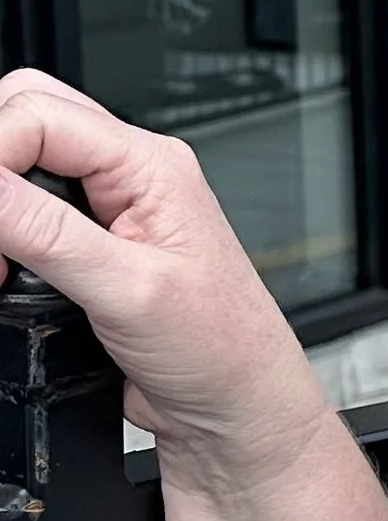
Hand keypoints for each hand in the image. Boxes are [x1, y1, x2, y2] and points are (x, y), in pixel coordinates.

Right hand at [0, 69, 332, 486]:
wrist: (232, 406)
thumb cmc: (220, 349)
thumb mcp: (126, 290)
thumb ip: (46, 232)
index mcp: (151, 165)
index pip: (37, 114)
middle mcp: (128, 175)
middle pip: (24, 119)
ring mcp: (106, 208)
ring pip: (18, 164)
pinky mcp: (85, 245)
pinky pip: (23, 213)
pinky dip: (0, 237)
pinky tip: (5, 277)